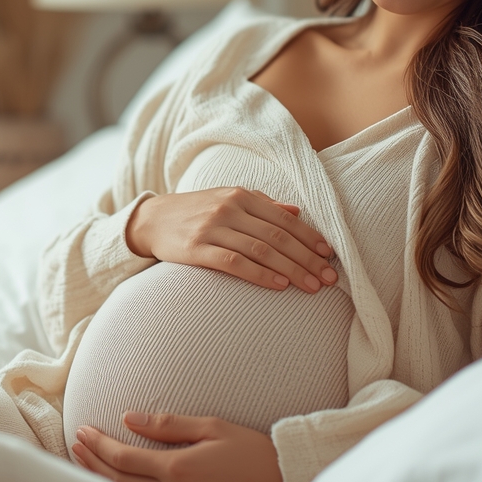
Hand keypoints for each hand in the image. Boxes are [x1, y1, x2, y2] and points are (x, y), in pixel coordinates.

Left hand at [70, 413, 288, 481]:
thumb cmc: (252, 452)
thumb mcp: (213, 427)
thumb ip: (169, 425)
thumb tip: (129, 418)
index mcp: (178, 467)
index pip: (124, 457)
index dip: (99, 443)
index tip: (83, 429)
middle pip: (118, 481)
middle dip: (92, 461)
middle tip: (76, 443)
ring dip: (102, 480)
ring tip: (84, 462)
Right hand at [125, 187, 336, 292]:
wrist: (152, 219)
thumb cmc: (196, 211)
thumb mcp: (228, 199)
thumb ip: (263, 204)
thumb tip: (297, 211)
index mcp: (241, 195)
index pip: (284, 219)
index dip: (310, 237)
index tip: (329, 255)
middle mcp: (228, 209)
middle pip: (277, 237)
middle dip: (307, 259)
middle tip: (329, 278)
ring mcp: (212, 229)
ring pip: (261, 251)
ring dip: (291, 270)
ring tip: (311, 286)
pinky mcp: (196, 249)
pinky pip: (234, 263)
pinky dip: (260, 275)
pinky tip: (278, 285)